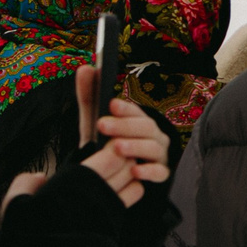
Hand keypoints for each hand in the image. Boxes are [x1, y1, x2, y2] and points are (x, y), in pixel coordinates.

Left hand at [74, 64, 170, 206]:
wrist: (113, 178)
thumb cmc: (106, 147)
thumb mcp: (94, 123)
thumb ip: (90, 97)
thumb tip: (85, 67)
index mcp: (139, 121)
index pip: (137, 111)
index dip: (126, 108)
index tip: (110, 105)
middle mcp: (153, 136)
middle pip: (147, 127)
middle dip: (125, 126)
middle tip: (102, 125)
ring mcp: (159, 155)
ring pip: (154, 148)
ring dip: (135, 147)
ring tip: (116, 147)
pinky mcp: (160, 175)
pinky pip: (160, 173)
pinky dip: (149, 171)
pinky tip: (135, 172)